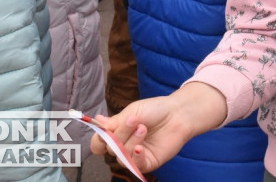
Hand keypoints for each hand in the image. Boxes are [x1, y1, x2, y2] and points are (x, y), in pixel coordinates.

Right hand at [90, 83, 227, 172]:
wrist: (178, 113)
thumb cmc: (156, 110)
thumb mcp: (133, 111)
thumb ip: (115, 121)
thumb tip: (97, 121)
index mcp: (117, 133)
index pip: (99, 144)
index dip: (99, 139)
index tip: (106, 129)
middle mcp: (124, 146)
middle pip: (110, 149)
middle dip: (120, 134)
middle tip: (134, 120)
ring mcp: (135, 155)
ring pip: (122, 157)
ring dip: (130, 142)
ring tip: (143, 128)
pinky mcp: (147, 162)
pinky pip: (136, 166)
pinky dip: (135, 157)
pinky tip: (140, 147)